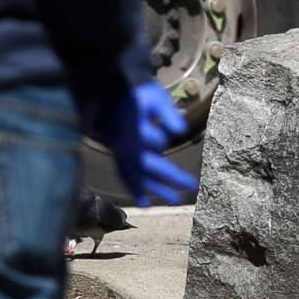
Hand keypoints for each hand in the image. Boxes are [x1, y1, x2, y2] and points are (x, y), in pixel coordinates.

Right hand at [93, 80, 197, 206]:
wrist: (107, 99)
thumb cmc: (135, 97)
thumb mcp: (153, 96)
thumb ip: (167, 112)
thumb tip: (180, 131)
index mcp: (133, 125)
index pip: (147, 137)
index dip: (159, 138)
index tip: (174, 132)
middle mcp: (125, 143)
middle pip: (146, 163)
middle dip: (169, 175)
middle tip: (190, 185)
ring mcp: (120, 153)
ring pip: (137, 175)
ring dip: (155, 189)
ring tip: (175, 200)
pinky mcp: (118, 158)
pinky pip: (125, 177)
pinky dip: (134, 191)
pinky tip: (145, 202)